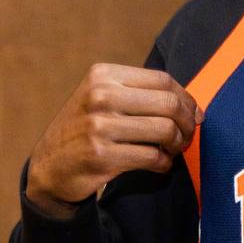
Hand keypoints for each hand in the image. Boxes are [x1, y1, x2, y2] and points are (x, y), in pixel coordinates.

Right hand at [25, 63, 202, 218]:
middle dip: (187, 124)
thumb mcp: (102, 99)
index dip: (187, 99)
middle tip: (186, 137)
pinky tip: (159, 165)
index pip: (163, 80)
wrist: (49, 166)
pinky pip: (153, 157)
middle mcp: (100, 96)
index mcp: (103, 76)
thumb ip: (139, 94)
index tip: (194, 115)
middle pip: (169, 104)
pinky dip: (164, 164)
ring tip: (172, 151)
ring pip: (165, 131)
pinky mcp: (102, 155)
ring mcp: (99, 126)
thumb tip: (192, 106)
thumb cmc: (86, 130)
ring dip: (177, 145)